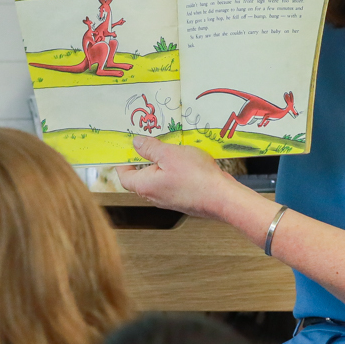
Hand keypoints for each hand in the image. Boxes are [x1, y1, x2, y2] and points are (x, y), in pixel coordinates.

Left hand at [117, 135, 249, 221]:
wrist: (222, 197)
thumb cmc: (196, 177)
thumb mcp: (170, 154)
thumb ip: (150, 148)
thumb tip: (136, 143)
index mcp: (145, 186)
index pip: (125, 176)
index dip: (122, 162)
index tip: (125, 150)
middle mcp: (155, 196)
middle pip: (142, 177)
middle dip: (145, 160)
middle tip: (151, 143)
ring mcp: (170, 200)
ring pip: (160, 179)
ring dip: (163, 164)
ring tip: (172, 150)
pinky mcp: (184, 199)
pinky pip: (174, 183)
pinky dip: (176, 171)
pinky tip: (187, 161)